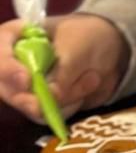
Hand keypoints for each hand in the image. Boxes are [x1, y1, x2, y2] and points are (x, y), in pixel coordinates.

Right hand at [0, 14, 128, 123]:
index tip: (26, 80)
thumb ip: (61, 71)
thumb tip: (52, 97)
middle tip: (52, 100)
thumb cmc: (86, 36)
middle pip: (7, 89)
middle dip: (31, 98)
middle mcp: (11, 65)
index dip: (7, 70)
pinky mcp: (40, 103)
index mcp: (11, 38)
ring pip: (30, 106)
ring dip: (65, 98)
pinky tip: (87, 88)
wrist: (108, 49)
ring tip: (92, 77)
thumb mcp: (76, 46)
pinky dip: (69, 106)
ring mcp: (23, 87)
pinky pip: (46, 115)